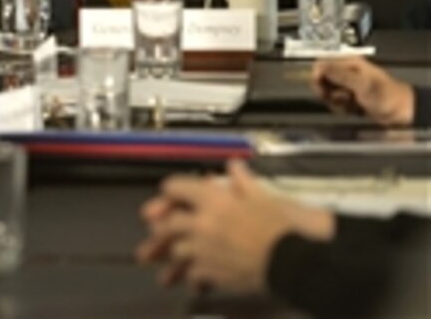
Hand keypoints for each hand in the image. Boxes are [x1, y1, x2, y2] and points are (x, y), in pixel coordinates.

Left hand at [136, 160, 334, 293]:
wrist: (296, 259)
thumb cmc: (285, 224)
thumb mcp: (265, 194)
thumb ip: (243, 180)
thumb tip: (234, 166)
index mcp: (212, 199)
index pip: (175, 188)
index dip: (170, 192)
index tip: (166, 197)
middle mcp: (202, 223)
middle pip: (168, 225)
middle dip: (159, 231)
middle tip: (152, 236)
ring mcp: (205, 249)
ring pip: (178, 252)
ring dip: (174, 258)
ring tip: (166, 272)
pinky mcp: (214, 273)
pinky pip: (195, 274)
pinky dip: (195, 277)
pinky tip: (195, 281)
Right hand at [312, 56, 414, 125]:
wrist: (399, 113)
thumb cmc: (386, 96)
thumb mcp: (362, 84)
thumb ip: (340, 75)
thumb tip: (319, 68)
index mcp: (349, 63)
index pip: (321, 64)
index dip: (318, 76)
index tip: (321, 89)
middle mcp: (346, 72)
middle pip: (322, 79)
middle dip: (327, 92)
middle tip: (337, 99)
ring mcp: (347, 85)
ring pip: (327, 93)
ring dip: (334, 102)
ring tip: (349, 105)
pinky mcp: (348, 97)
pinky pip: (334, 102)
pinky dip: (340, 108)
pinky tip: (351, 109)